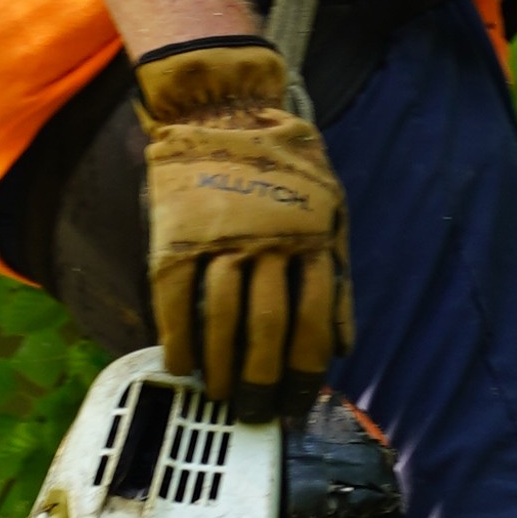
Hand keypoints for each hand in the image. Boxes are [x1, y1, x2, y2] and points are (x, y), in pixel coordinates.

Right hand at [136, 38, 351, 413]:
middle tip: (255, 412)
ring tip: (218, 395)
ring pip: (219, 318)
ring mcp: (218, 237)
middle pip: (266, 328)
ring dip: (219, 367)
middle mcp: (267, 242)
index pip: (314, 321)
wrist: (224, 106)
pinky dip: (176, 337)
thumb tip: (343, 346)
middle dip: (262, 381)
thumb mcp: (331, 210)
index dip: (306, 371)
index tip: (297, 403)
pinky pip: (173, 297)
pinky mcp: (175, 233)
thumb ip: (337, 276)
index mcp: (310, 238)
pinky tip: (179, 365)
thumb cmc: (285, 164)